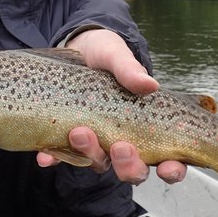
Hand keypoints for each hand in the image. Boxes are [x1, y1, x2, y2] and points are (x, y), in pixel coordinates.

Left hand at [36, 29, 186, 184]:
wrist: (72, 47)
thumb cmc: (105, 53)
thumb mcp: (116, 55)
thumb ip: (130, 70)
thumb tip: (150, 84)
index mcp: (147, 126)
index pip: (168, 159)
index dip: (172, 169)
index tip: (167, 165)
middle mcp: (123, 140)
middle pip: (132, 170)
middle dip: (128, 166)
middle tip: (120, 147)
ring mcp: (96, 142)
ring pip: (98, 163)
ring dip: (90, 154)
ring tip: (79, 132)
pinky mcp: (67, 139)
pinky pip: (61, 156)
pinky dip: (54, 159)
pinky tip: (45, 157)